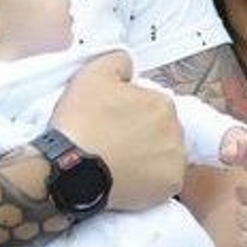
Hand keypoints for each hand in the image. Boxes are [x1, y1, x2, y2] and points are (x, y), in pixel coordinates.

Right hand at [50, 52, 184, 210]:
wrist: (70, 167)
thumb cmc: (81, 122)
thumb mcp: (92, 75)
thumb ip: (118, 61)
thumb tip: (130, 62)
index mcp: (162, 102)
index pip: (153, 105)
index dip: (132, 113)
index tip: (113, 123)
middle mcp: (177, 129)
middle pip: (162, 130)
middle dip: (143, 134)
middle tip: (115, 143)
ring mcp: (176, 158)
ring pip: (165, 155)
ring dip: (149, 157)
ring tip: (120, 162)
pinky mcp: (171, 185)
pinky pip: (165, 181)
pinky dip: (151, 181)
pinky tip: (129, 178)